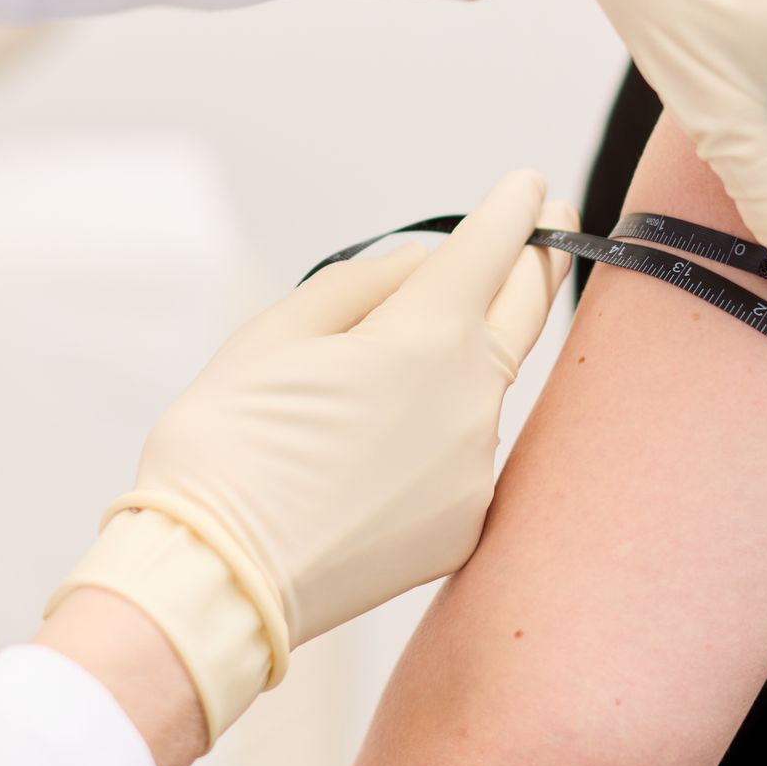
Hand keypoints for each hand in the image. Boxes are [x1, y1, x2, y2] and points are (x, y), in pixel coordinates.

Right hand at [48, 171, 573, 741]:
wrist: (214, 580)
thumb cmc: (226, 445)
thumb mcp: (274, 334)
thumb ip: (360, 287)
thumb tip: (421, 268)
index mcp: (425, 336)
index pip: (491, 250)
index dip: (511, 210)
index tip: (528, 186)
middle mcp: (471, 398)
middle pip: (525, 310)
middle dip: (538, 260)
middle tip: (552, 223)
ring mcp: (476, 467)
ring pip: (486, 387)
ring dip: (471, 357)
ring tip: (418, 354)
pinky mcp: (466, 524)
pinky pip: (466, 454)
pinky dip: (445, 431)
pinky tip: (388, 445)